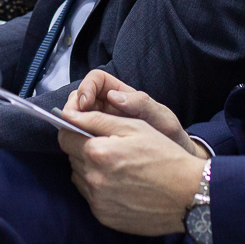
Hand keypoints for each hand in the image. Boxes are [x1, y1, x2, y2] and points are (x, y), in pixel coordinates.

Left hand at [59, 109, 205, 236]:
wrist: (188, 195)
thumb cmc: (164, 156)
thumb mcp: (135, 127)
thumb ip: (97, 119)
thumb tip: (69, 115)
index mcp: (98, 152)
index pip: (64, 137)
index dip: (72, 130)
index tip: (82, 130)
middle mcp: (92, 179)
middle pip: (71, 158)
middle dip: (84, 149)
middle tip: (110, 148)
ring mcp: (97, 201)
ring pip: (79, 178)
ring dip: (90, 169)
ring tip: (117, 167)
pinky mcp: (104, 217)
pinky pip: (90, 197)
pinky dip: (99, 189)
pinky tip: (121, 185)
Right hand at [65, 71, 198, 154]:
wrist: (173, 163)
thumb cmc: (169, 135)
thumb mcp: (161, 118)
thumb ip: (141, 104)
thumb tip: (113, 96)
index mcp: (121, 94)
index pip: (95, 80)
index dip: (86, 88)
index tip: (85, 103)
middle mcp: (107, 107)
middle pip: (79, 98)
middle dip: (73, 107)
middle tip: (72, 123)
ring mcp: (101, 125)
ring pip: (76, 119)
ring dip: (71, 125)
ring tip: (76, 138)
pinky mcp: (97, 143)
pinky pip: (81, 139)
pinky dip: (77, 142)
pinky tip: (81, 151)